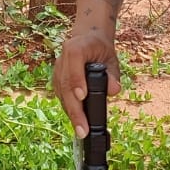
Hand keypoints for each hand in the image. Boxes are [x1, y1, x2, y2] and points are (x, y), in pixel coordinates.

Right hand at [53, 20, 122, 137]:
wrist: (88, 39)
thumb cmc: (101, 50)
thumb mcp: (112, 59)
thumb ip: (113, 74)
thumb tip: (113, 90)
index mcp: (77, 47)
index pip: (74, 60)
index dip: (77, 79)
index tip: (82, 96)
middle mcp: (63, 57)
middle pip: (65, 83)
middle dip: (74, 108)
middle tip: (83, 129)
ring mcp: (57, 68)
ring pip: (61, 92)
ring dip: (70, 112)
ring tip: (81, 130)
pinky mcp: (56, 78)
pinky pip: (60, 94)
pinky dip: (68, 107)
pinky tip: (76, 120)